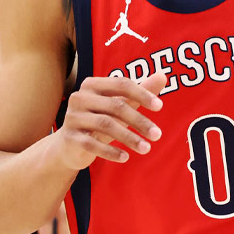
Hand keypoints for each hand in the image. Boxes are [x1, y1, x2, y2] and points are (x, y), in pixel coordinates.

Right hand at [50, 72, 166, 170]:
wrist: (69, 146)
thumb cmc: (99, 121)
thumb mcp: (120, 106)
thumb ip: (140, 92)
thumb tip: (163, 76)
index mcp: (92, 85)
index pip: (121, 84)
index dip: (141, 94)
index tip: (159, 107)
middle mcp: (79, 97)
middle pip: (116, 106)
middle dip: (139, 121)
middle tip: (157, 135)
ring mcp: (73, 117)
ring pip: (106, 125)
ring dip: (129, 138)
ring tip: (146, 148)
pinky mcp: (70, 138)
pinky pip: (92, 144)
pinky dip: (110, 151)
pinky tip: (126, 157)